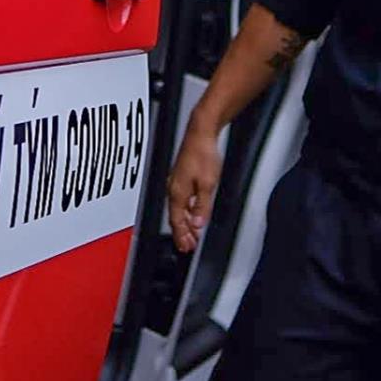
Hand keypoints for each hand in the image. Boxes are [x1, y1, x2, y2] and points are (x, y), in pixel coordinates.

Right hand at [166, 122, 222, 252]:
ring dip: (183, 223)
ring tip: (190, 233)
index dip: (182, 236)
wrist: (200, 133)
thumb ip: (202, 206)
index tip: (186, 247)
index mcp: (177, 193)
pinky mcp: (181, 176)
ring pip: (177, 209)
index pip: (177, 221)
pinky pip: (180, 199)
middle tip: (187, 246)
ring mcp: (175, 182)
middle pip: (175, 217)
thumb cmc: (202, 153)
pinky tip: (190, 212)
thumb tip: (198, 223)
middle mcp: (173, 188)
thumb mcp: (207, 184)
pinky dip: (184, 210)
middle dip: (181, 233)